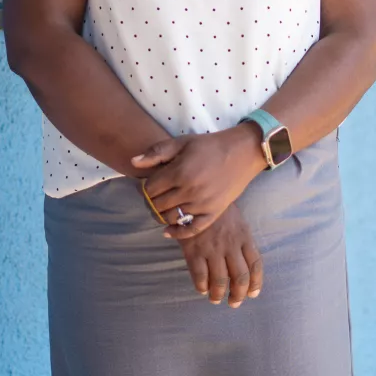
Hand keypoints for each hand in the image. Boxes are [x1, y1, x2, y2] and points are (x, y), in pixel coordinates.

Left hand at [133, 126, 267, 238]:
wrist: (242, 153)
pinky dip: (177, 233)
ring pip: (171, 218)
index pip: (150, 189)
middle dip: (151, 201)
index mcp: (179, 172)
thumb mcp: (182, 142)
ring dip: (161, 215)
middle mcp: (189, 191)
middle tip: (153, 196)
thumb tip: (133, 162)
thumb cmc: (209, 145)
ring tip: (162, 207)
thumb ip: (157, 152)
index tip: (148, 184)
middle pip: (158, 205)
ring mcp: (202, 204)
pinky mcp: (213, 213)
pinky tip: (168, 231)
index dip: (145, 187)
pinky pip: (191, 229)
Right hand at [178, 204, 263, 307]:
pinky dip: (202, 287)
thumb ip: (242, 242)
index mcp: (244, 236)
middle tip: (234, 302)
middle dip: (238, 295)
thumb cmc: (218, 211)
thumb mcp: (237, 222)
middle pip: (240, 277)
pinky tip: (202, 289)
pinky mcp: (194, 251)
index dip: (255, 283)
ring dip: (218, 295)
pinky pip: (200, 276)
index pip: (255, 265)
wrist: (194, 197)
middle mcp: (230, 245)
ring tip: (216, 299)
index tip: (252, 294)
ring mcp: (212, 248)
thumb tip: (247, 267)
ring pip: (220, 281)